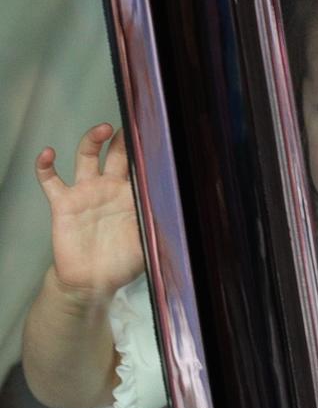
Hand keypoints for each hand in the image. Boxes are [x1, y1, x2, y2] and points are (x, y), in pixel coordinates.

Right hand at [36, 123, 144, 298]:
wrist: (91, 282)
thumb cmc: (122, 263)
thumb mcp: (148, 244)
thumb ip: (160, 226)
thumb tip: (182, 213)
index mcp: (131, 196)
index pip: (140, 167)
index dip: (145, 152)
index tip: (153, 134)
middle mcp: (109, 188)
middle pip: (116, 154)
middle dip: (122, 139)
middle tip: (130, 125)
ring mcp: (85, 193)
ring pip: (87, 157)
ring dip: (92, 141)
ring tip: (101, 129)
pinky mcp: (63, 203)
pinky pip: (50, 180)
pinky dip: (45, 165)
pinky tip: (48, 153)